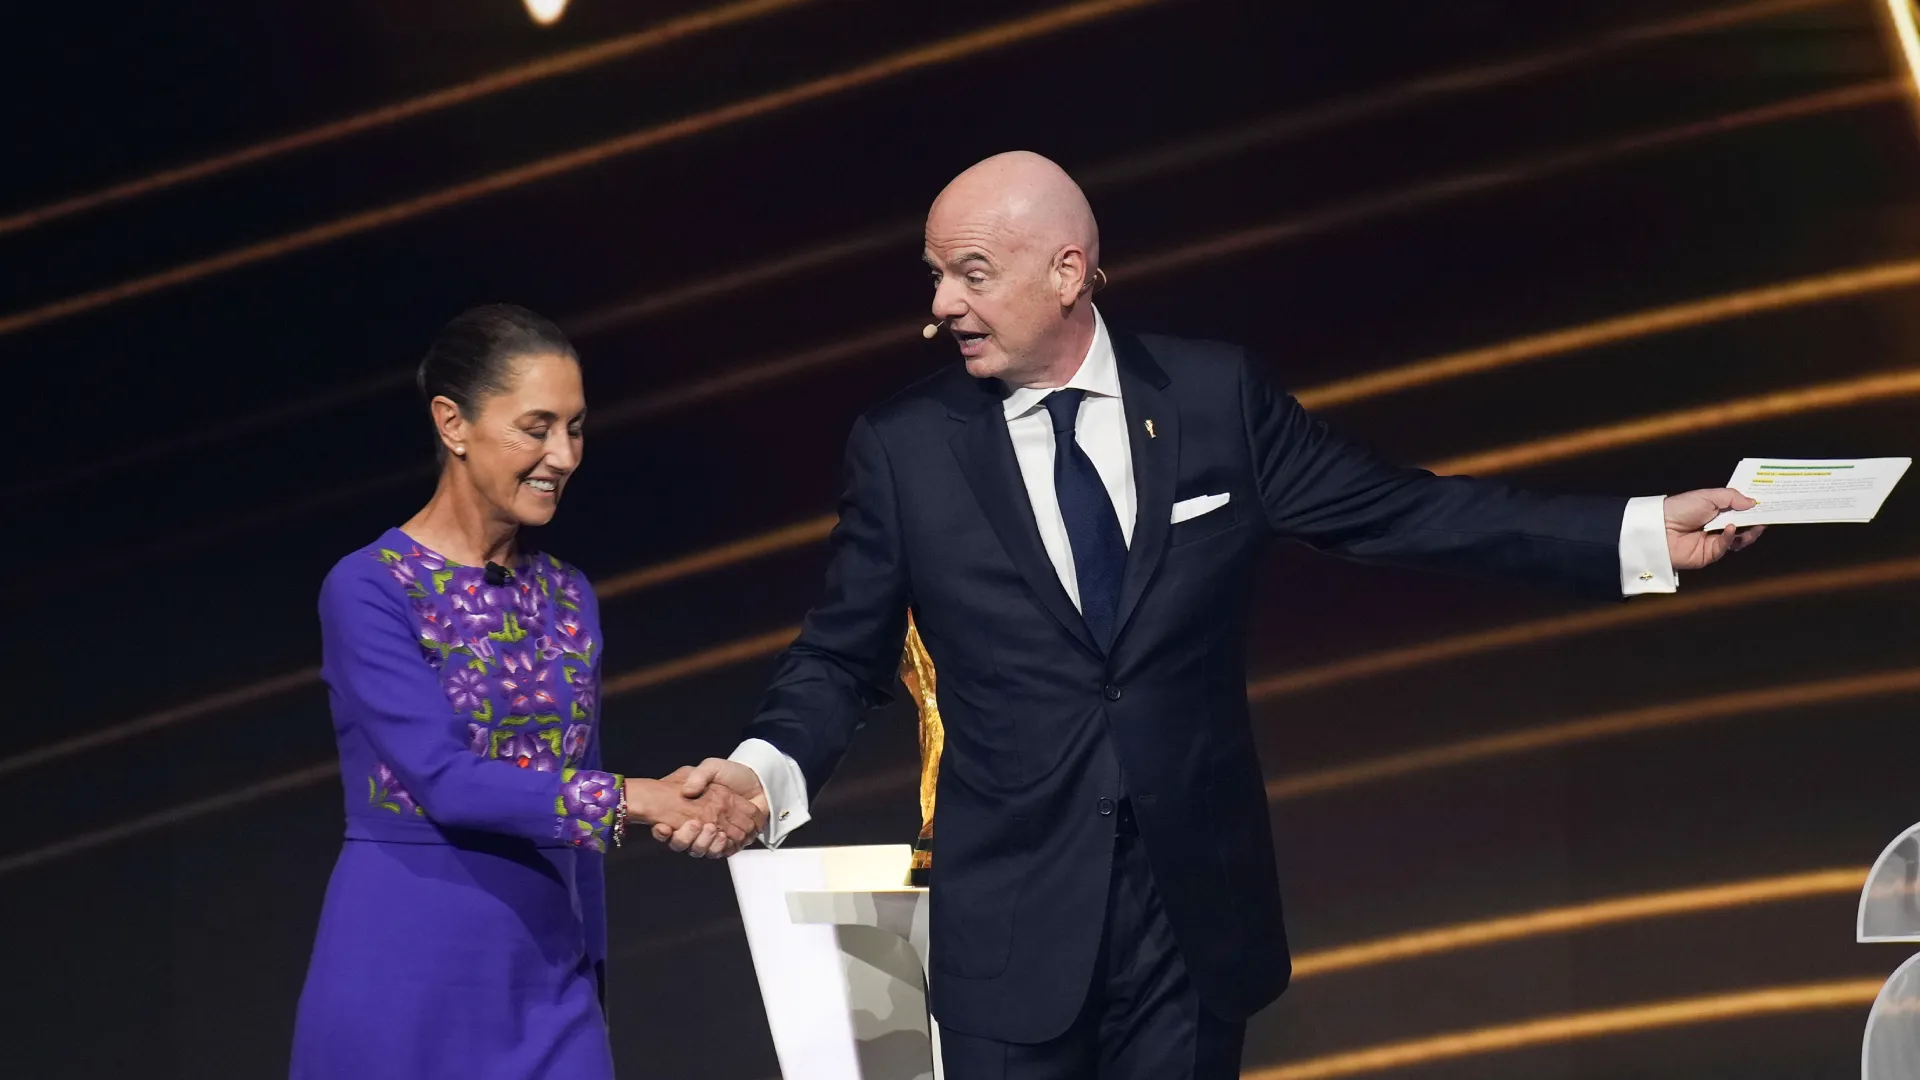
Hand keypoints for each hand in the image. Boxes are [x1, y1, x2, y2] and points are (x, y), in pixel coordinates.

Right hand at [654, 758, 769, 857]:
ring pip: (699, 850)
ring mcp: (713, 836)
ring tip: (712, 828)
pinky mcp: (730, 843)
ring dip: (703, 842)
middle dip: (684, 838)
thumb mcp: (711, 768)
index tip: (663, 827)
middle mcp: (697, 827)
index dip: (661, 832)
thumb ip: (698, 776)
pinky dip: (720, 847)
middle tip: (695, 824)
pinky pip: (720, 852)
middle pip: (681, 844)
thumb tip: (686, 792)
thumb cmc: (732, 774)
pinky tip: (723, 836)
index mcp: (687, 811)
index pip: (667, 828)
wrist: (758, 781)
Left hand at [1664, 488, 1766, 569]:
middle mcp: (1716, 525)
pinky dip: (1731, 538)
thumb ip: (1731, 497)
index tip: (1769, 503)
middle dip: (1756, 520)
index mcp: (1715, 510)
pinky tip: (1732, 529)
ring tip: (1757, 524)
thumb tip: (1753, 502)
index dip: (1753, 507)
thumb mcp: (1707, 496)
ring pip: (1739, 539)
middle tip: (1770, 515)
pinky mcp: (1709, 554)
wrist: (1658, 529)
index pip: (1739, 509)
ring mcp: (1713, 541)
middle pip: (1743, 525)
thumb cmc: (1680, 508)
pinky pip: (1726, 547)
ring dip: (1749, 532)